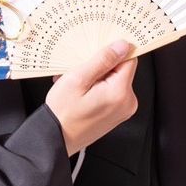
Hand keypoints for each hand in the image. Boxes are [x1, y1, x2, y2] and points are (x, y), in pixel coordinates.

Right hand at [45, 40, 137, 155]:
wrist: (56, 140)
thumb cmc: (63, 113)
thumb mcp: (78, 79)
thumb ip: (102, 60)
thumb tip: (122, 46)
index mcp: (120, 92)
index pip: (129, 59)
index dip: (114, 52)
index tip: (98, 51)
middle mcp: (127, 102)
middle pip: (122, 70)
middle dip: (101, 66)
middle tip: (80, 70)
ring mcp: (123, 110)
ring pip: (115, 80)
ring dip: (96, 76)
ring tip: (76, 83)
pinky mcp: (117, 114)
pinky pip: (111, 91)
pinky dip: (97, 87)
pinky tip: (80, 91)